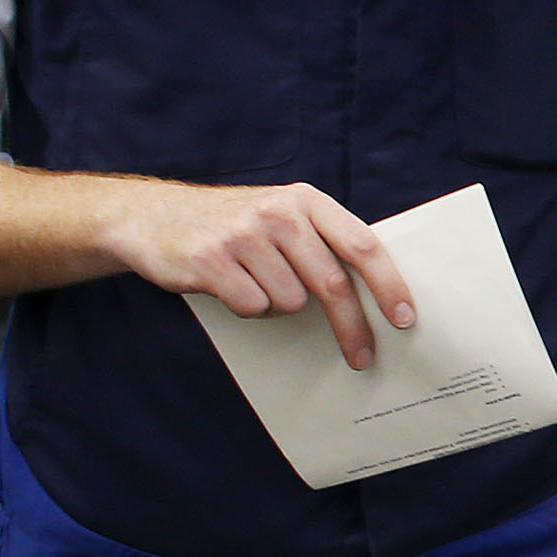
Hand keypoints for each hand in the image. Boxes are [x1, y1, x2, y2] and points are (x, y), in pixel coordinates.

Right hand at [102, 181, 413, 369]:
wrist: (152, 216)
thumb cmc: (234, 225)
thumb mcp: (282, 215)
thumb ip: (322, 242)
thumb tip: (376, 294)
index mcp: (306, 200)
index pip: (362, 245)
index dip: (388, 285)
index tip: (405, 318)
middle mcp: (279, 213)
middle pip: (333, 284)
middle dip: (351, 327)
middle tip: (362, 357)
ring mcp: (244, 235)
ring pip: (290, 302)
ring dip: (277, 305)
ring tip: (253, 281)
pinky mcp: (212, 260)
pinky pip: (253, 307)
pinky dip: (247, 307)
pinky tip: (229, 286)